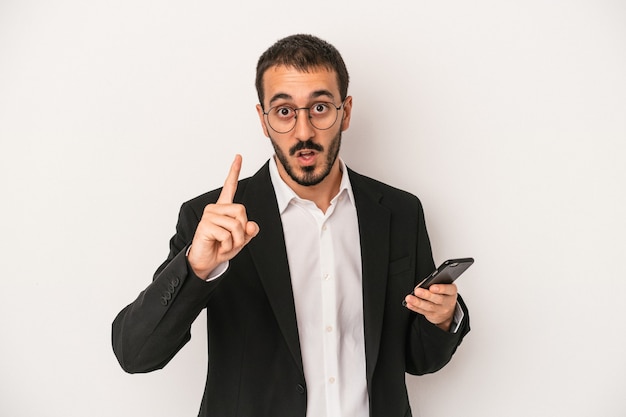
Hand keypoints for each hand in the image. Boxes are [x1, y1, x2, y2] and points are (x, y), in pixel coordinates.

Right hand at [187, 154, 259, 278]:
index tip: (238, 156)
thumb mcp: (241, 239)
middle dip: (243, 230)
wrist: (206, 261)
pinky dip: (228, 245)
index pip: (229, 187)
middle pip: (241, 211)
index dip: (234, 171)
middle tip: (233, 240)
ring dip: (236, 240)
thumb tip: (251, 225)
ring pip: (236, 224)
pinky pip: (227, 234)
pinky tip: (219, 246)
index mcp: (224, 208)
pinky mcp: (205, 225)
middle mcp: (215, 209)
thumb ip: (249, 231)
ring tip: (225, 245)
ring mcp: (209, 216)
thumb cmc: (221, 247)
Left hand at [403, 284, 457, 330]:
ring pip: (429, 306)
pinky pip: (423, 312)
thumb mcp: (444, 289)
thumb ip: (435, 284)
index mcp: (451, 292)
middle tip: (417, 291)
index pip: (449, 290)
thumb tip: (421, 285)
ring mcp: (441, 310)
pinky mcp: (433, 316)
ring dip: (418, 302)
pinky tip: (409, 304)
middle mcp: (448, 302)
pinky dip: (415, 308)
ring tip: (409, 298)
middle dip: (426, 295)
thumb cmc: (444, 295)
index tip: (432, 287)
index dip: (441, 288)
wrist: (448, 312)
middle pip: (438, 299)